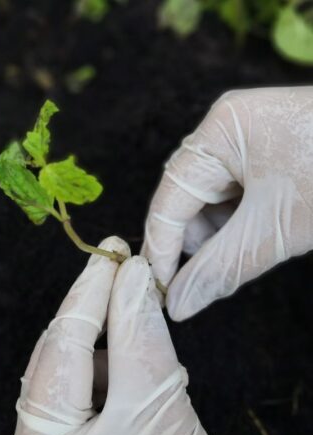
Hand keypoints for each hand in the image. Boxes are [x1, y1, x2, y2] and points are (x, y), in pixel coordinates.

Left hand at [10, 237, 211, 434]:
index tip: (114, 254)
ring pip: (67, 372)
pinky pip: (76, 393)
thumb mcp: (157, 410)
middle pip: (56, 355)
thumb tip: (133, 282)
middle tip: (119, 268)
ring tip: (130, 314)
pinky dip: (102, 371)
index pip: (62, 343)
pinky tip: (126, 367)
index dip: (90, 292)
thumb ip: (141, 342)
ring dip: (98, 340)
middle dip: (90, 309)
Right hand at [142, 87, 312, 320]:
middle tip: (208, 277)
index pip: (170, 198)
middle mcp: (227, 128)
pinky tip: (263, 230)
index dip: (162, 248)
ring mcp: (248, 135)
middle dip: (197, 241)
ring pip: (211, 198)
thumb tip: (177, 305)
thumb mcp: (277, 230)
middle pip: (187, 197)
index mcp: (220, 131)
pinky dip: (242, 219)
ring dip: (222, 232)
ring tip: (252, 247)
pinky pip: (236, 192)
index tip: (159, 292)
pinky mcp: (267, 149)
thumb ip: (219, 269)